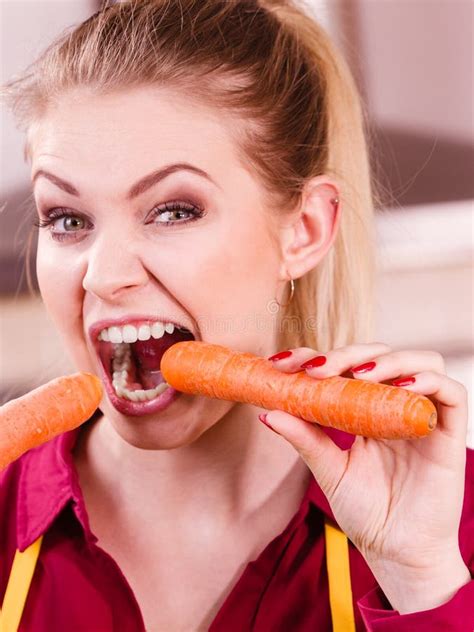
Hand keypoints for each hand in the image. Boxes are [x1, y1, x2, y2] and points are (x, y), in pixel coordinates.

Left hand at [263, 343, 470, 611]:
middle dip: (347, 355)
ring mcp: (423, 414)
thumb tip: (266, 411)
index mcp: (367, 408)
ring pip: (421, 361)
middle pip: (381, 355)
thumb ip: (304, 438)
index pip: (347, 365)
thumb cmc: (365, 511)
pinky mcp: (450, 432)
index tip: (283, 362)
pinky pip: (452, 393)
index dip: (318, 355)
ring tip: (359, 374)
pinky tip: (401, 386)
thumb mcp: (328, 469)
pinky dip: (428, 380)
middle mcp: (397, 404)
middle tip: (317, 370)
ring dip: (388, 360)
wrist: (396, 552)